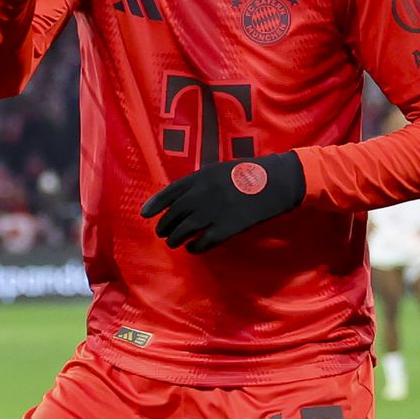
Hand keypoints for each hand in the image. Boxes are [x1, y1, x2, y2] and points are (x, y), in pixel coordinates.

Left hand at [140, 153, 306, 253]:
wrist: (274, 183)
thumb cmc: (249, 173)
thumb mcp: (220, 169)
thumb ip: (201, 182)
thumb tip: (184, 196)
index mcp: (200, 177)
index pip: (169, 192)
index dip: (155, 204)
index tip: (144, 214)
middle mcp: (201, 195)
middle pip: (174, 214)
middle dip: (165, 225)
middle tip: (161, 232)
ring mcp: (213, 213)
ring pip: (185, 230)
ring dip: (176, 238)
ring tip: (173, 242)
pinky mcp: (226, 229)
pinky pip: (203, 242)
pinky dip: (195, 247)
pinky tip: (193, 249)